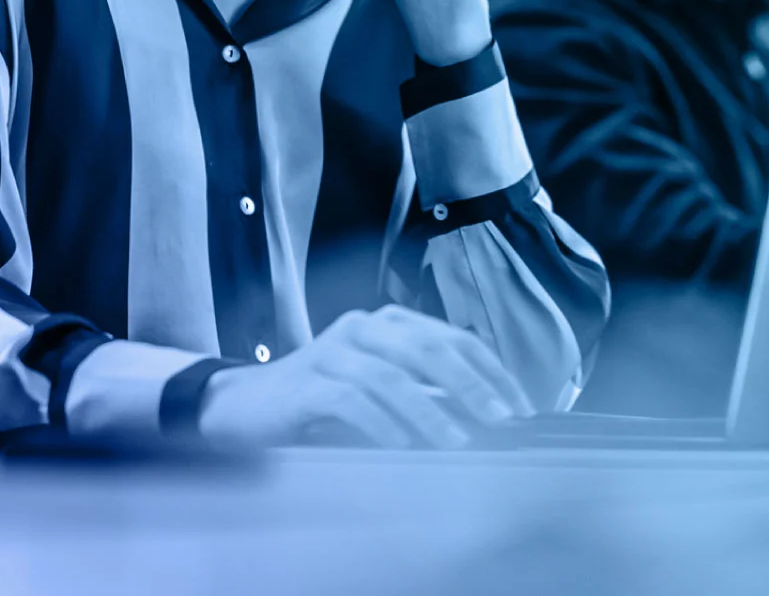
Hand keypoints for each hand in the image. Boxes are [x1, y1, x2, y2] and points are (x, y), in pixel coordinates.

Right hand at [196, 306, 535, 448]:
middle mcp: (364, 328)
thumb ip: (424, 391)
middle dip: (471, 385)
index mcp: (390, 324)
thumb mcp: (380, 388)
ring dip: (430, 412)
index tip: (521, 407)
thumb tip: (486, 417)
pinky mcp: (307, 382)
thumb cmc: (323, 401)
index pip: (454, 339)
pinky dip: (382, 423)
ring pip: (392, 376)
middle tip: (501, 419)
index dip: (491, 371)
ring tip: (457, 441)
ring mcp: (333, 352)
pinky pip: (351, 400)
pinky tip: (402, 445)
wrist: (247, 406)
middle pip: (428, 349)